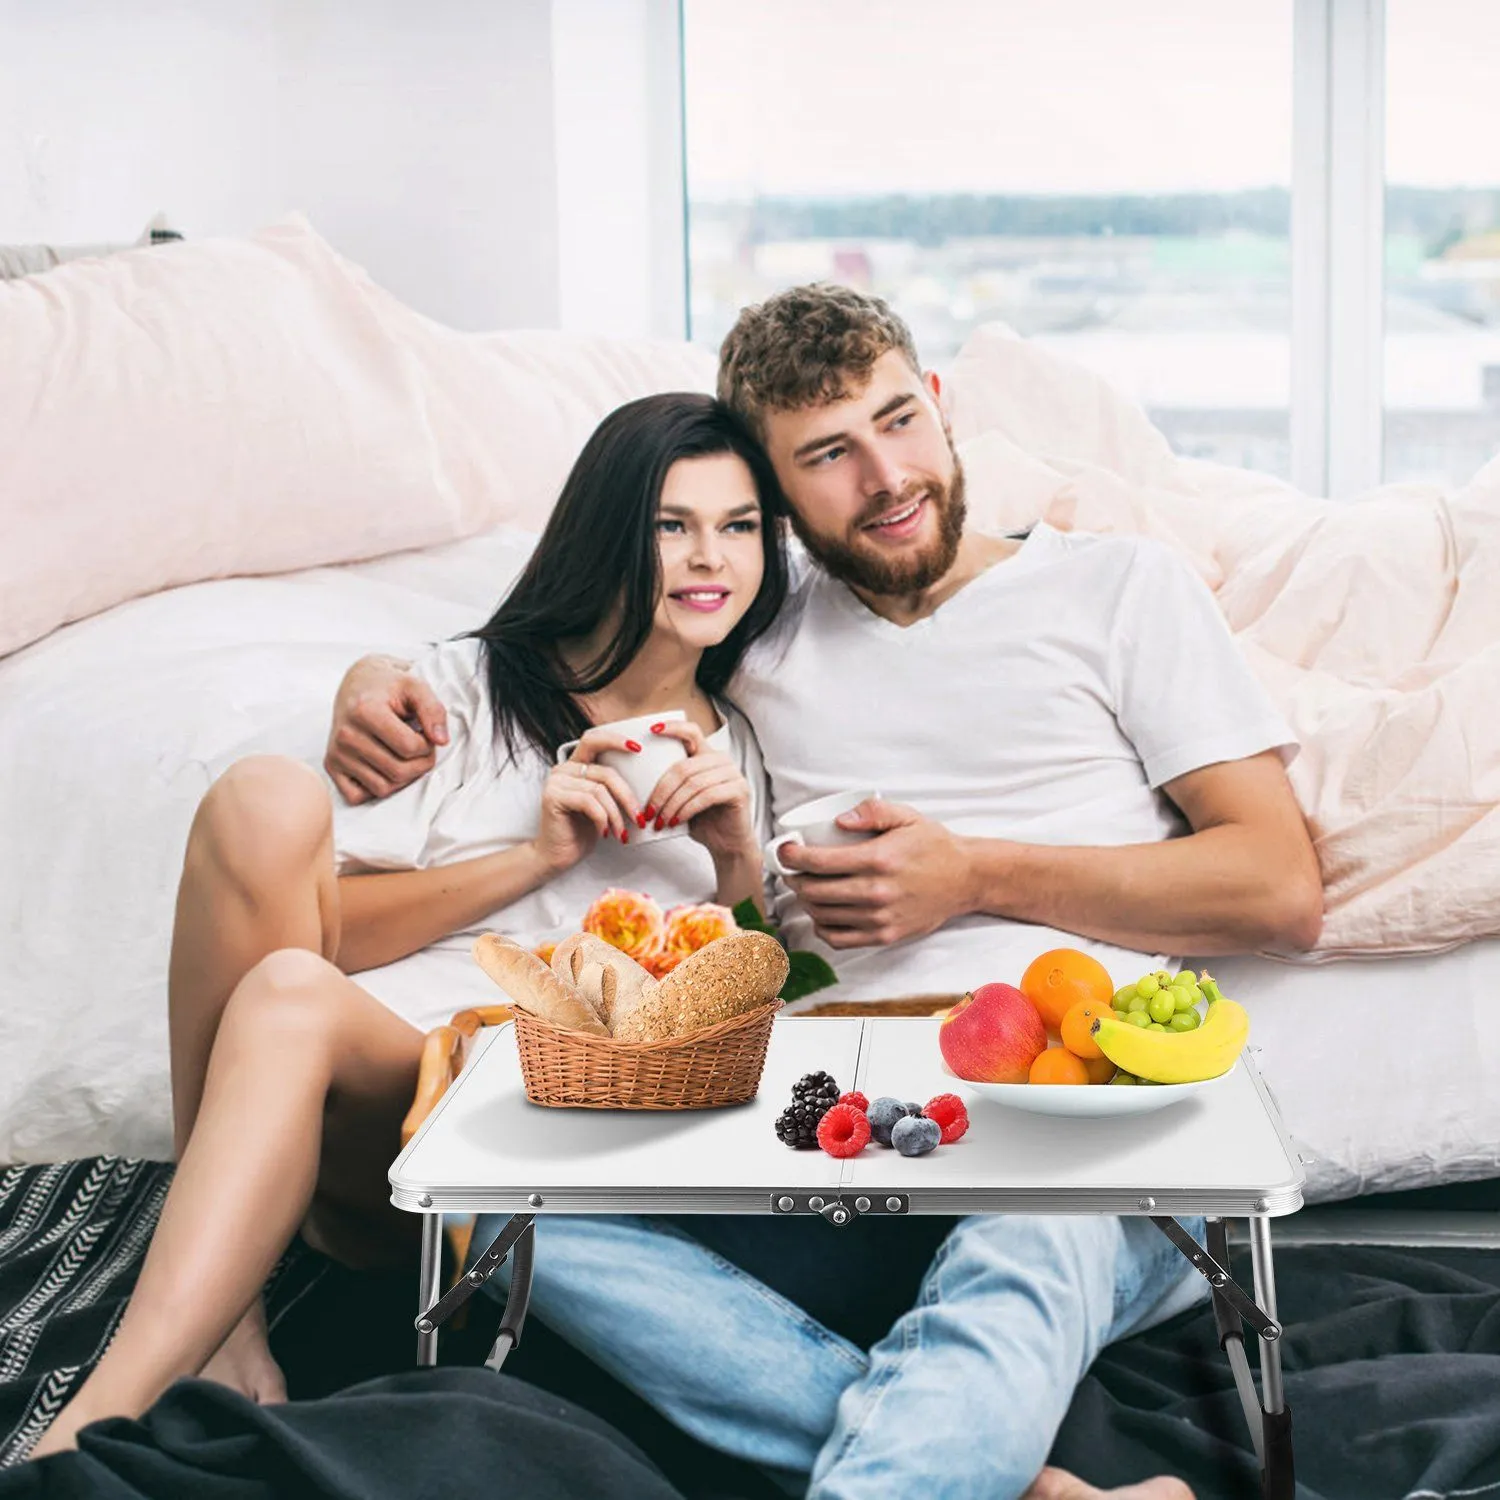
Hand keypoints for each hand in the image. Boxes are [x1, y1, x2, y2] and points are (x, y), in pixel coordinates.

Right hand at [325, 655, 448, 803]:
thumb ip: (433, 710)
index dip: (427, 745)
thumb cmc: (389, 686)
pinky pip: (357, 797)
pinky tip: (383, 767)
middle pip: (398, 772)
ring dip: (402, 778)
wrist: (357, 684)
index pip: (409, 748)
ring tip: (403, 755)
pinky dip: (375, 788)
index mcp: (365, 712)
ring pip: (382, 788)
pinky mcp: (331, 766)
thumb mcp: (415, 687)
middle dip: (420, 764)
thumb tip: (441, 741)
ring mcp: (336, 753)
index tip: (426, 735)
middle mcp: (346, 735)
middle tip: (421, 749)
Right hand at [529, 727, 645, 874]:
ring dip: (616, 815)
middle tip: (640, 817)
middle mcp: (563, 769)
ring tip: (621, 832)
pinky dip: (602, 819)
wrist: (558, 855)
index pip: (594, 740)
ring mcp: (556, 782)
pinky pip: (589, 802)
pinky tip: (604, 832)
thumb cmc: (581, 830)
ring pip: (600, 790)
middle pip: (605, 773)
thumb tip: (643, 779)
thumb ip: (610, 786)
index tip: (638, 748)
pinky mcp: (553, 797)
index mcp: (575, 766)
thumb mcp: (602, 804)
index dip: (615, 740)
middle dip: (627, 797)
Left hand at [644, 721, 758, 866]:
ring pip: (693, 783)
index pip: (692, 732)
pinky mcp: (740, 790)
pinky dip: (687, 809)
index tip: (651, 731)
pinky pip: (707, 796)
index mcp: (708, 755)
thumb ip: (671, 783)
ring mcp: (734, 774)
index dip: (673, 728)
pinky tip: (676, 821)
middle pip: (684, 767)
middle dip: (661, 791)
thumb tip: (636, 779)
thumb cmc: (702, 820)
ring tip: (659, 821)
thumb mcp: (682, 798)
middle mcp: (723, 760)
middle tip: (648, 811)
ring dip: (672, 804)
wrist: (727, 844)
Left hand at [778, 799, 973, 948]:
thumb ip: (872, 811)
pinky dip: (822, 927)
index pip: (818, 862)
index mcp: (878, 859)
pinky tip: (820, 913)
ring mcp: (879, 918)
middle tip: (791, 869)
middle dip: (793, 879)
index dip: (791, 857)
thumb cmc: (933, 846)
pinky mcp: (884, 936)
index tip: (784, 851)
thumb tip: (838, 820)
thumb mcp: (906, 816)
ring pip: (822, 915)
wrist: (965, 879)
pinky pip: (839, 939)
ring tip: (805, 887)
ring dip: (805, 901)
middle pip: (814, 890)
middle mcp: (875, 892)